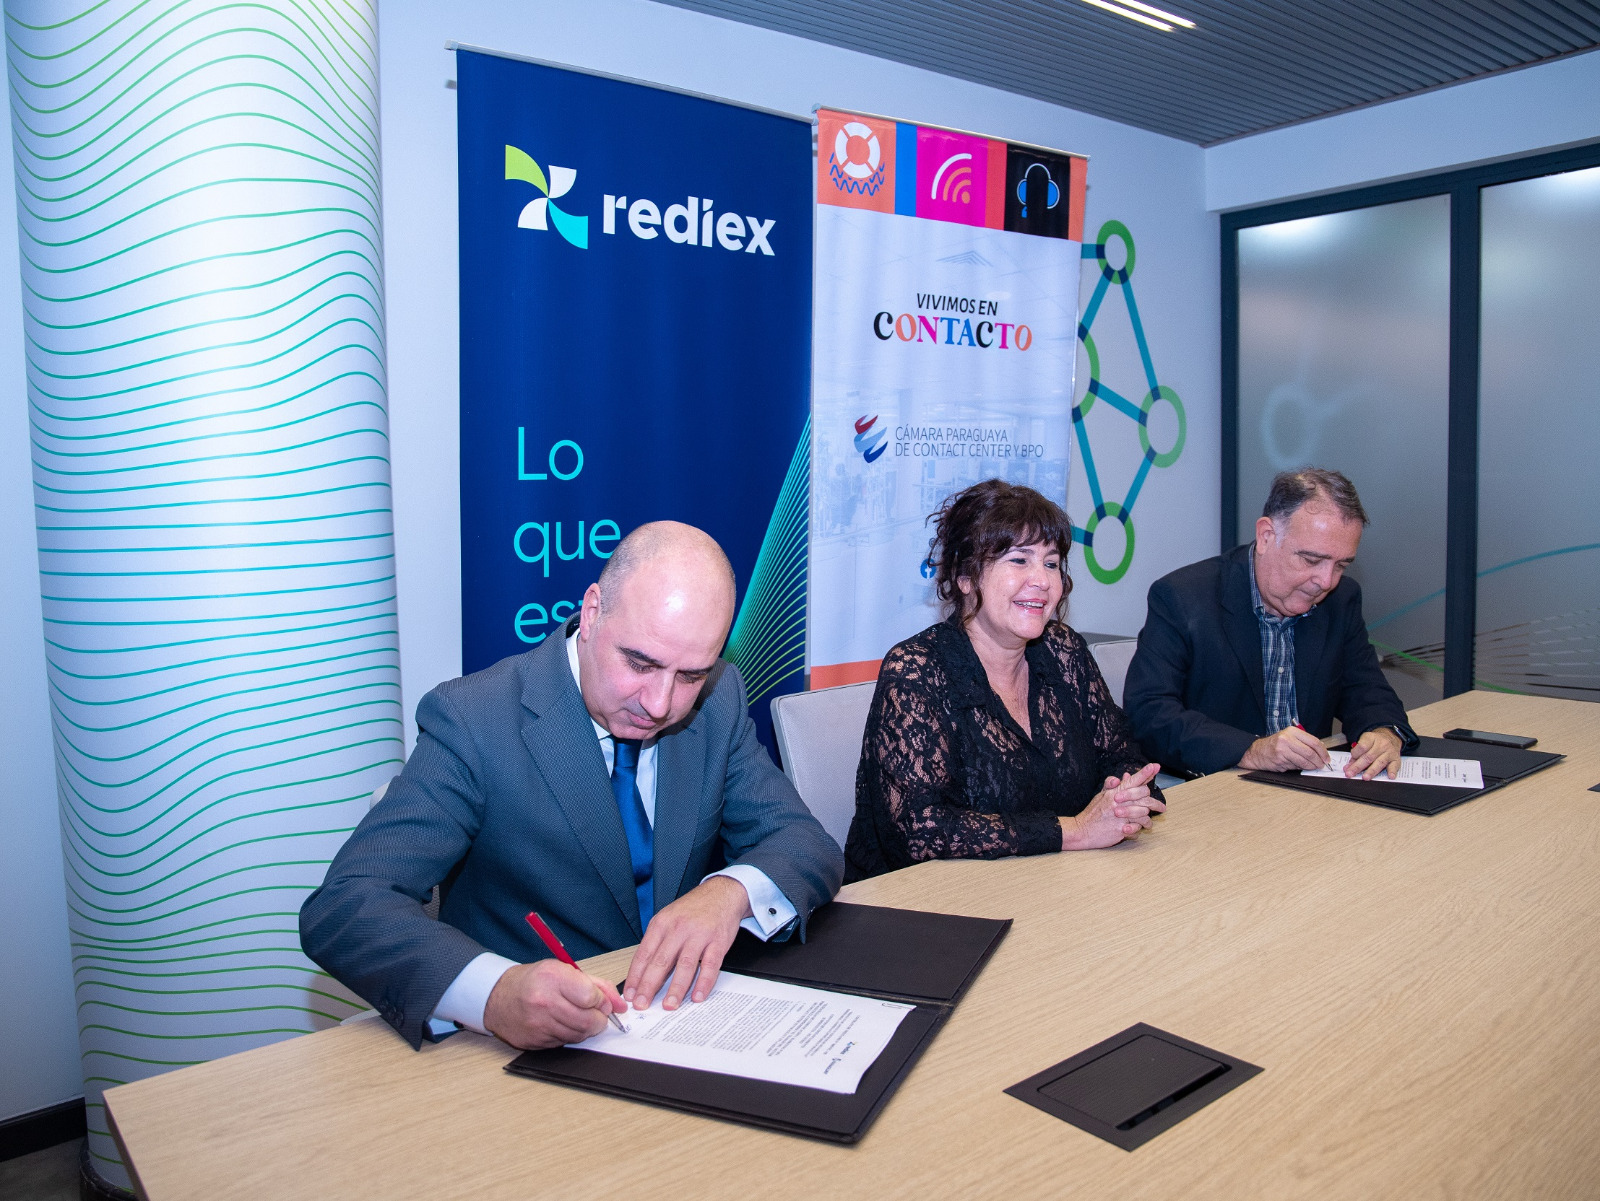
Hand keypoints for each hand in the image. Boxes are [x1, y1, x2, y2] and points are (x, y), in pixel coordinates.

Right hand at [483, 959, 623, 1049]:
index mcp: (553, 977)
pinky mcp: (535, 1042)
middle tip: (595, 1013)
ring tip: (576, 1016)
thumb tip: (621, 1004)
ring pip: (579, 1036)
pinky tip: (561, 1024)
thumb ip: (596, 985)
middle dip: (599, 1019)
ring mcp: (539, 1025)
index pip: (592, 997)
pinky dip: (569, 1035)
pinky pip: (565, 1043)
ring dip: (585, 1028)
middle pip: (589, 1021)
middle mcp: (544, 1002)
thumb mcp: (563, 970)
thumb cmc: (534, 980)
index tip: (600, 1000)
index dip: (602, 1000)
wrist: (497, 997)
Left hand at [623, 875, 750, 1011]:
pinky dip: (704, 983)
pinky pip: (710, 965)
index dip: (635, 977)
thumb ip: (656, 943)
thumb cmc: (692, 910)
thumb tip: (642, 973)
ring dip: (676, 988)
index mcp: (662, 924)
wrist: (721, 893)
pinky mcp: (718, 942)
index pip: (644, 954)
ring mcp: (699, 935)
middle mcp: (679, 929)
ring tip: (669, 1005)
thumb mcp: (668, 919)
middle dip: (649, 986)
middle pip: (661, 961)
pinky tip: (698, 996)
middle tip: (642, 1004)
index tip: (630, 995)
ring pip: (685, 965)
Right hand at [1062, 762, 1165, 849]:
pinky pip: (1136, 828)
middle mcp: (1118, 801)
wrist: (1082, 830)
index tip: (1156, 766)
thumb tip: (1125, 776)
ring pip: (1143, 813)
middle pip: (1143, 796)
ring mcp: (1120, 815)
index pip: (1133, 780)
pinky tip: (1136, 830)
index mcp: (1114, 792)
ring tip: (1148, 823)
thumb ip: (1113, 784)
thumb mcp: (1101, 795)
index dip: (1145, 772)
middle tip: (1162, 808)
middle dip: (1155, 802)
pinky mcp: (1120, 829)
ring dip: (1147, 819)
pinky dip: (1138, 830)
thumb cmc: (1093, 812)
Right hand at [1239, 726, 1329, 772]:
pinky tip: (1301, 767)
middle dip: (1319, 761)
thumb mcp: (1289, 737)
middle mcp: (1287, 739)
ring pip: (1304, 761)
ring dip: (1312, 766)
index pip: (1313, 741)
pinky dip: (1301, 768)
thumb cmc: (1275, 745)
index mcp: (1292, 731)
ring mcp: (1282, 750)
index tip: (1326, 758)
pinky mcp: (1280, 760)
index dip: (1323, 752)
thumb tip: (1320, 751)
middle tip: (1322, 765)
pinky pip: (1296, 766)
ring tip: (1314, 767)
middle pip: (1310, 752)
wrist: (1257, 752)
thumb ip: (1304, 742)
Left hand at [1345, 727, 1401, 779]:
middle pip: (1368, 757)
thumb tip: (1348, 767)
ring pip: (1380, 762)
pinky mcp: (1396, 759)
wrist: (1391, 737)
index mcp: (1371, 738)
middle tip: (1350, 773)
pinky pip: (1395, 766)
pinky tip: (1390, 776)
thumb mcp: (1365, 742)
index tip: (1351, 760)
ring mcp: (1389, 752)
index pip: (1362, 746)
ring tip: (1365, 777)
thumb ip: (1356, 754)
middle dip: (1358, 766)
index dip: (1355, 754)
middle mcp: (1381, 745)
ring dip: (1371, 771)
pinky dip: (1392, 771)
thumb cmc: (1375, 741)